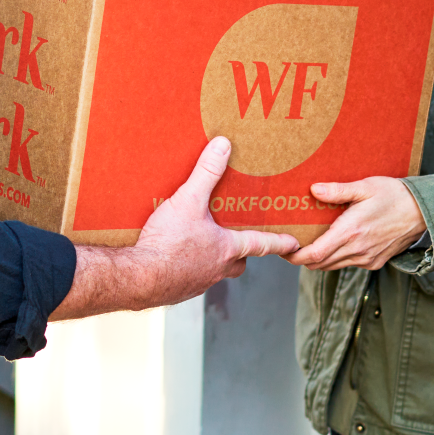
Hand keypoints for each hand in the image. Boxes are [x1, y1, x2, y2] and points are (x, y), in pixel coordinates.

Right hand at [52, 137, 298, 319]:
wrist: (139, 278)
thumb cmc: (167, 243)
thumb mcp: (188, 201)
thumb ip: (206, 172)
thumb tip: (223, 146)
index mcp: (226, 248)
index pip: (260, 244)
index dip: (278, 242)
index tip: (294, 244)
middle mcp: (217, 269)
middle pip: (239, 263)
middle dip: (241, 254)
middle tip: (237, 242)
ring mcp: (198, 282)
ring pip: (214, 271)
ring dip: (210, 259)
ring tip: (198, 244)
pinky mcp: (178, 289)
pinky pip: (190, 278)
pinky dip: (187, 267)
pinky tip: (173, 257)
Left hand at [288, 177, 426, 271]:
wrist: (424, 212)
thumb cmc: (394, 196)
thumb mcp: (365, 187)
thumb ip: (338, 191)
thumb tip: (313, 190)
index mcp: (351, 232)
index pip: (314, 255)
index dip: (295, 256)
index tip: (284, 249)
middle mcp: (357, 250)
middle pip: (319, 264)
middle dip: (302, 258)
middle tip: (291, 245)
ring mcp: (366, 259)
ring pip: (332, 266)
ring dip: (319, 259)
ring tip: (309, 244)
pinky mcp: (374, 262)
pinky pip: (348, 264)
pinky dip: (336, 258)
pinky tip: (335, 243)